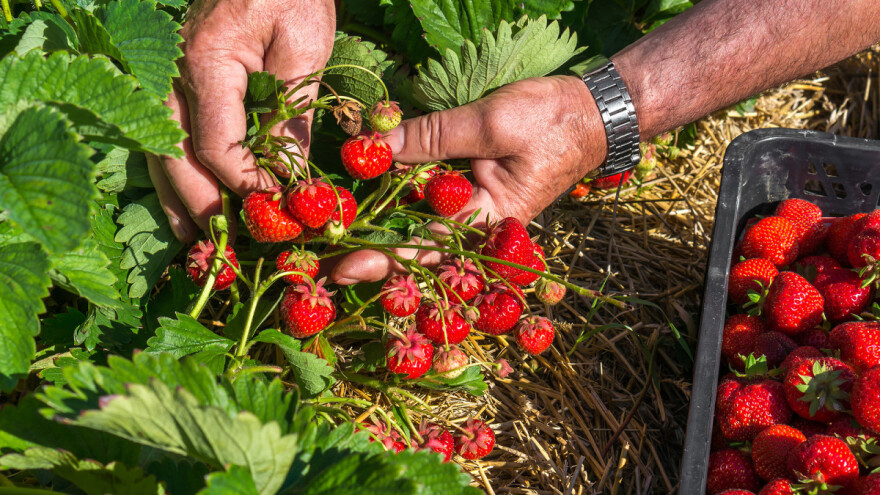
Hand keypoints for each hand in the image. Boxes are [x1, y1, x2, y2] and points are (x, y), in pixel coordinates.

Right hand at [147, 0, 335, 241]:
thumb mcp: (305, 45)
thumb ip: (293, 109)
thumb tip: (293, 173)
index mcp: (206, 64)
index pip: (217, 144)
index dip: (245, 183)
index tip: (277, 206)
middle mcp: (174, 75)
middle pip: (175, 156)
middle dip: (200, 205)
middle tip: (224, 247)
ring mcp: (169, 78)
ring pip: (162, 150)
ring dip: (179, 198)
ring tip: (196, 240)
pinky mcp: (179, 82)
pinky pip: (170, 134)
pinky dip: (178, 173)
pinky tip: (187, 203)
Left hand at [330, 75, 606, 284]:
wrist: (593, 113)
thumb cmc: (552, 121)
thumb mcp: (492, 123)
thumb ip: (435, 137)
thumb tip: (379, 145)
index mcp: (492, 220)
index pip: (429, 245)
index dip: (383, 258)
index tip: (344, 269)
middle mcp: (482, 224)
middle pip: (418, 245)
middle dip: (372, 254)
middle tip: (324, 264)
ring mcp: (478, 209)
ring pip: (422, 225)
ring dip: (382, 231)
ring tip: (336, 240)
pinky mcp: (473, 190)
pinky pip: (434, 203)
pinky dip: (403, 202)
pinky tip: (373, 202)